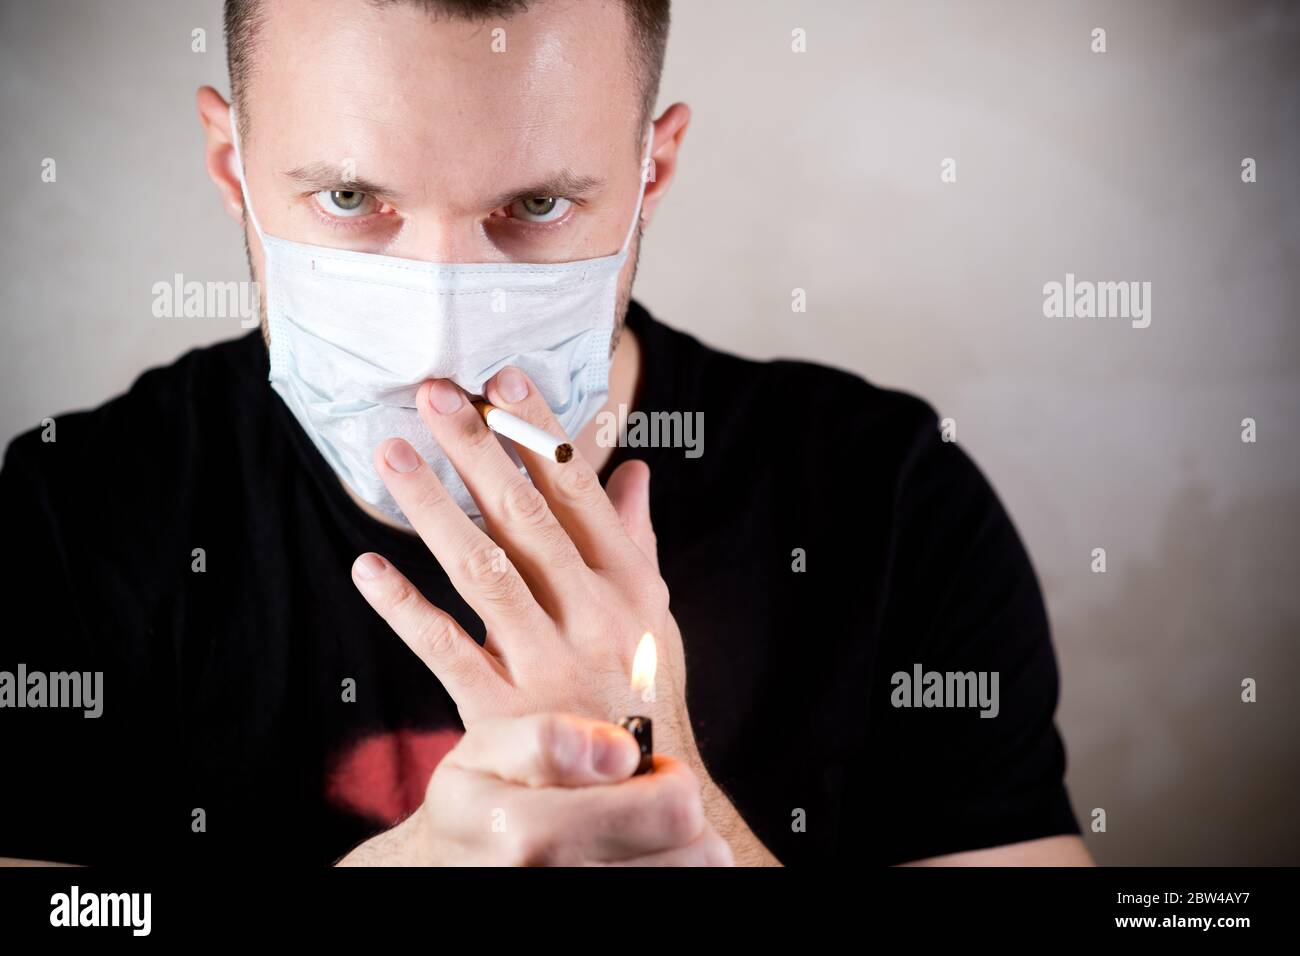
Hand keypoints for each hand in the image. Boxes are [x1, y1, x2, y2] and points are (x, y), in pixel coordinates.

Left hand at [350, 365, 778, 864]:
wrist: (636, 797)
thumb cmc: (640, 689)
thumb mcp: (654, 613)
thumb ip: (637, 539)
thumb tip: (633, 470)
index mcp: (630, 585)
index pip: (579, 494)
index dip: (538, 432)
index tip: (501, 378)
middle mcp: (593, 616)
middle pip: (527, 518)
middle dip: (477, 450)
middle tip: (432, 395)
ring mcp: (547, 665)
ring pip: (484, 571)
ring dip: (433, 509)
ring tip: (392, 456)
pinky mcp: (503, 711)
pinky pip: (447, 650)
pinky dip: (404, 608)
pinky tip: (367, 567)